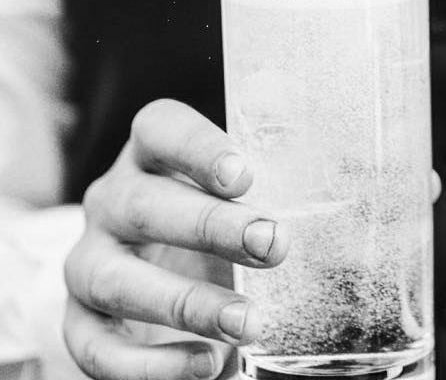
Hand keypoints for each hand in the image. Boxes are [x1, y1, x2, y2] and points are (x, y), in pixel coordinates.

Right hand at [63, 99, 287, 379]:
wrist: (169, 272)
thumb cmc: (220, 217)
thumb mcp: (240, 194)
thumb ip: (270, 190)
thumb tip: (326, 214)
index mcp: (149, 153)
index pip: (160, 129)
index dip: (198, 148)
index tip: (244, 176)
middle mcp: (110, 200)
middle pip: (145, 204)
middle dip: (210, 227)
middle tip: (271, 245)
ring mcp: (88, 260)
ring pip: (118, 279)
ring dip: (187, 304)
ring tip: (247, 322)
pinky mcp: (80, 321)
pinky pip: (97, 348)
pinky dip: (151, 364)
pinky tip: (207, 364)